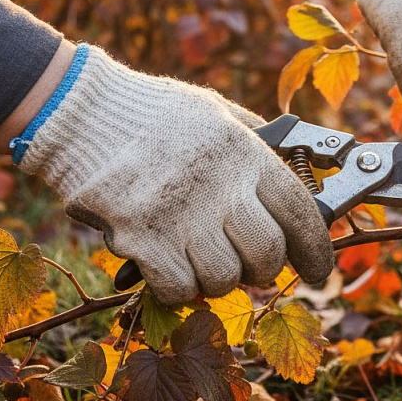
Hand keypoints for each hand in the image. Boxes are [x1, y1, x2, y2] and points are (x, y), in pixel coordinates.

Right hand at [15, 44, 332, 304]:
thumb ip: (259, 143)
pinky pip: (179, 289)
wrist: (82, 112)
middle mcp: (220, 188)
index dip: (317, 249)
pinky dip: (180, 288)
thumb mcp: (220, 112)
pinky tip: (173, 267)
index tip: (319, 269)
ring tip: (206, 257)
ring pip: (224, 279)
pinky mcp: (141, 239)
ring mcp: (180, 216)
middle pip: (267, 255)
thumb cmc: (156, 111)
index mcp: (246, 154)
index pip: (301, 213)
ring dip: (220, 278)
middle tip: (254, 263)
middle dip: (266, 268)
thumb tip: (298, 173)